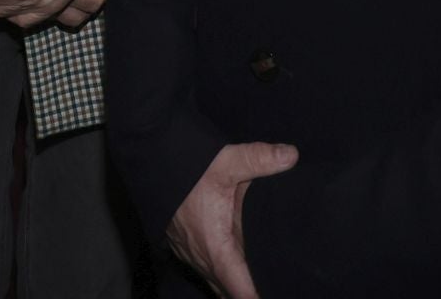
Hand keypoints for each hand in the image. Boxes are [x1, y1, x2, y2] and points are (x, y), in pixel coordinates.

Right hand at [168, 142, 299, 298]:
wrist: (150, 162)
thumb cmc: (185, 168)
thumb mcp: (225, 162)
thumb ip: (258, 159)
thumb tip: (290, 155)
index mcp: (216, 248)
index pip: (241, 290)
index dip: (256, 298)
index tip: (276, 296)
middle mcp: (203, 257)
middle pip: (230, 291)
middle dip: (249, 293)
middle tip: (277, 288)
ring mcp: (193, 253)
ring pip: (219, 281)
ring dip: (237, 284)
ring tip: (262, 282)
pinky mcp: (188, 245)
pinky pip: (210, 269)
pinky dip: (225, 274)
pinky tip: (239, 265)